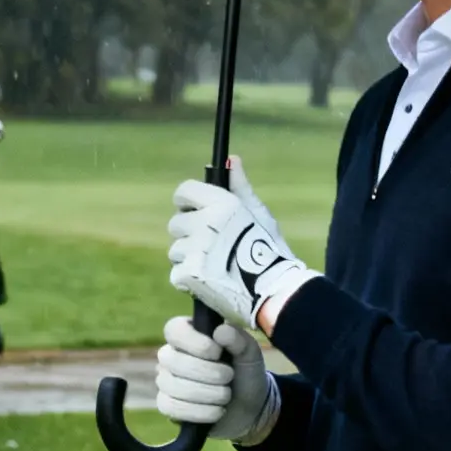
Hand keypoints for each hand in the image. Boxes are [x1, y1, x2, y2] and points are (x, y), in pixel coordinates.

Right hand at [156, 316, 278, 444]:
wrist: (250, 409)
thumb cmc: (246, 375)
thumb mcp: (250, 354)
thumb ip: (239, 339)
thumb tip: (220, 331)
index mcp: (188, 335)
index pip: (174, 330)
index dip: (194, 342)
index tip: (217, 352)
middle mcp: (171, 356)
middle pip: (173, 361)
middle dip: (208, 372)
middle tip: (229, 377)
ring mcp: (166, 381)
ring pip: (173, 386)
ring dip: (208, 393)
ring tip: (226, 395)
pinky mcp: (167, 405)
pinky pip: (172, 407)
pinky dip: (200, 412)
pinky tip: (217, 411)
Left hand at [166, 161, 319, 331]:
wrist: (275, 291)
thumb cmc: (269, 250)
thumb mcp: (259, 213)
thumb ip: (240, 187)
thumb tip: (231, 159)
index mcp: (222, 204)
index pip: (183, 192)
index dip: (187, 203)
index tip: (194, 213)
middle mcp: (206, 223)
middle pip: (176, 224)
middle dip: (190, 235)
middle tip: (213, 248)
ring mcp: (196, 249)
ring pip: (176, 251)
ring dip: (190, 259)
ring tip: (216, 267)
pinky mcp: (189, 274)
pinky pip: (177, 275)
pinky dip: (189, 281)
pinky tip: (210, 282)